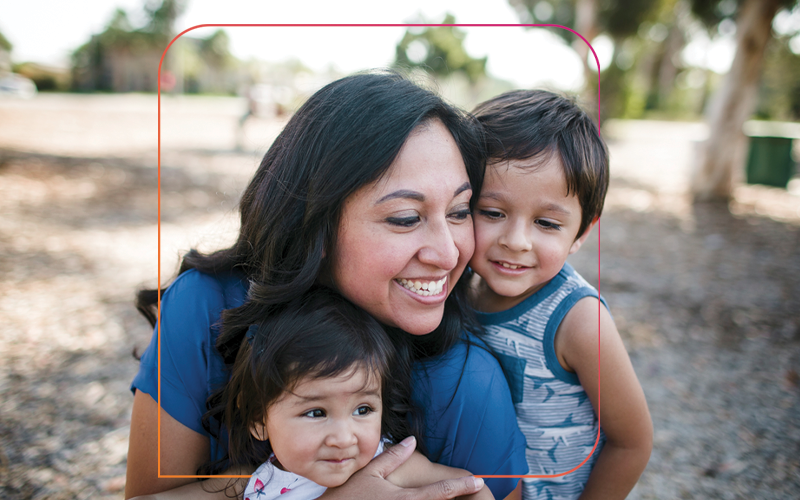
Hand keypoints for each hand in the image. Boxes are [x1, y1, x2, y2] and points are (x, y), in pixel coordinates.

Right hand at [319, 436, 484, 499]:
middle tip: (477, 492)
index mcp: (406, 499)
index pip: (441, 492)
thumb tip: (412, 441)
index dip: (462, 486)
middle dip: (458, 499)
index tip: (479, 481)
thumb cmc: (348, 496)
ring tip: (459, 498)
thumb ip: (394, 457)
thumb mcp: (371, 471)